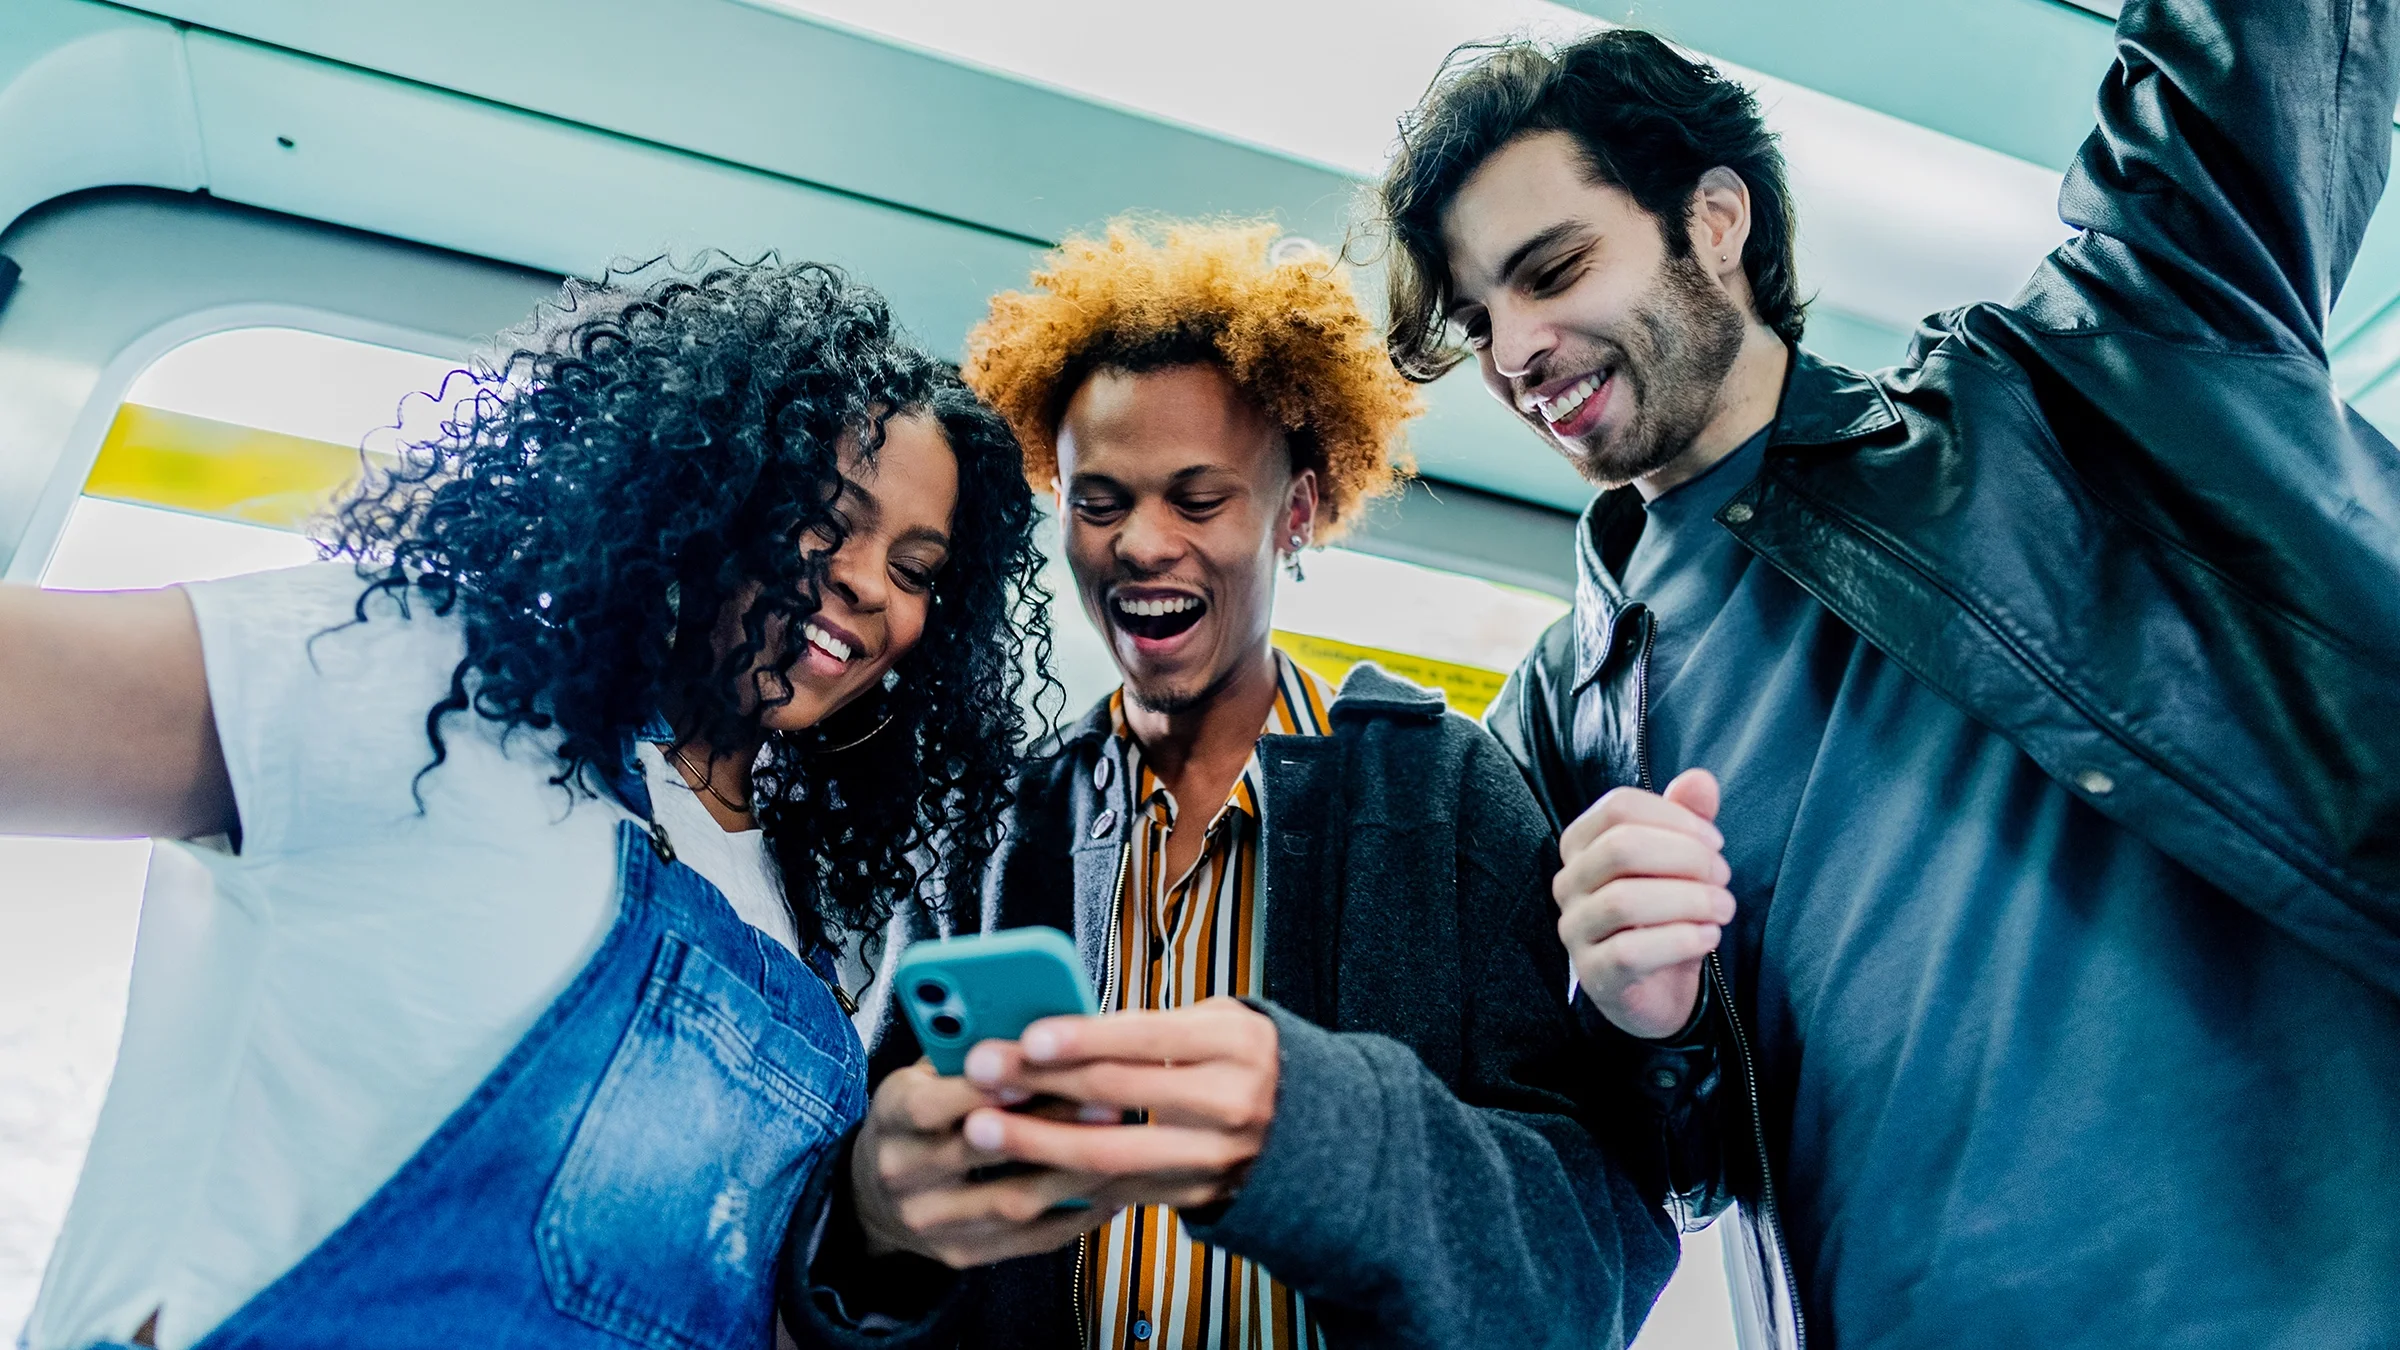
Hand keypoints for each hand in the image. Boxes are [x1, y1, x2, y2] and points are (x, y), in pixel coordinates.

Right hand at [850, 1060, 1115, 1268]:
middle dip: (1049, 1124)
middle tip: (1108, 1101)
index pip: (932, 1105)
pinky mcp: (959, 1253)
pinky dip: (1075, 1214)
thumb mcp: (924, 1074)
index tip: (1039, 1064)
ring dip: (1073, 1173)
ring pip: (1011, 1202)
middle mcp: (902, 1172)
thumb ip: (968, 1054)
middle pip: (980, 1153)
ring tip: (1122, 1144)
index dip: (985, 1087)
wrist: (874, 1196)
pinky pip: (1027, 1241)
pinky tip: (1112, 1188)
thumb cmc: (917, 1117)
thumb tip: (1035, 1026)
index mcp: (891, 1116)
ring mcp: (930, 1221)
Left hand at [960, 997, 1277, 1212]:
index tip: (1028, 1035)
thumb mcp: (1217, 1023)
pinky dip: (1062, 1179)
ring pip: (1112, 1153)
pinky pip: (1118, 1189)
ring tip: (981, 1128)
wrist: (1315, 1135)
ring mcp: (1214, 1157)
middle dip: (1041, 1082)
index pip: (1148, 1037)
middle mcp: (1231, 1101)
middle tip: (980, 1070)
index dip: (1085, 1036)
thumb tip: (1059, 1028)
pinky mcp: (1193, 1196)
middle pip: (1120, 1092)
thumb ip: (1149, 1027)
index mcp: (1236, 1043)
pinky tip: (1017, 1168)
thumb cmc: (1244, 1059)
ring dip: (1037, 1143)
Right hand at [1554, 768, 1734, 1038]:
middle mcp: (1568, 883)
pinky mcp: (1595, 974)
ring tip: (1724, 908)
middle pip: (1621, 848)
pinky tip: (1707, 937)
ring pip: (1625, 901)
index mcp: (1582, 845)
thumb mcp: (1679, 861)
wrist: (1656, 990)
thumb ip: (1687, 817)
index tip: (1715, 841)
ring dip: (1690, 900)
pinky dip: (1681, 940)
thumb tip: (1700, 779)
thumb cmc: (1664, 914)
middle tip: (1723, 877)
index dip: (1676, 818)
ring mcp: (1575, 930)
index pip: (1619, 807)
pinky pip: (1632, 951)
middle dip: (1687, 858)